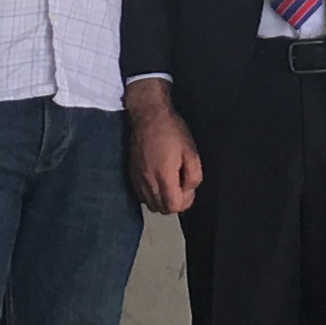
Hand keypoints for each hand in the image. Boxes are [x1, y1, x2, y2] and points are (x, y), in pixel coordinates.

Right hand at [128, 83, 201, 215]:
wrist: (148, 115)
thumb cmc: (171, 130)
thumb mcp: (191, 151)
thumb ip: (194, 175)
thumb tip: (188, 189)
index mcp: (164, 176)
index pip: (174, 206)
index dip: (185, 201)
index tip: (188, 187)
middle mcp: (148, 181)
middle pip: (162, 209)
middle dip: (175, 202)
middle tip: (181, 184)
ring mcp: (137, 179)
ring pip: (151, 204)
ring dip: (162, 199)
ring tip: (169, 182)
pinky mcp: (131, 174)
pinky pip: (141, 195)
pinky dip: (151, 194)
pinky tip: (158, 179)